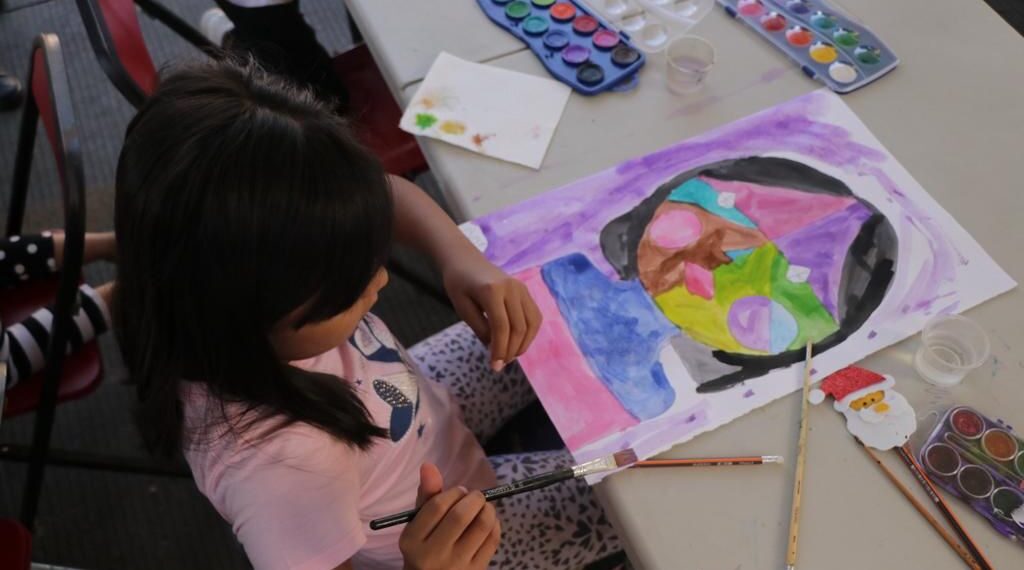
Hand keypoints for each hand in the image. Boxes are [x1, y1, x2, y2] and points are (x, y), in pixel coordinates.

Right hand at [399, 464, 500, 569]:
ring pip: (481, 526)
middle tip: (475, 497)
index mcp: (413, 540)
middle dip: (473, 498)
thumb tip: (428, 465)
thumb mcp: (418, 525)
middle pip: (460, 515)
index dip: (454, 492)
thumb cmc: (425, 548)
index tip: (460, 491)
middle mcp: (432, 555)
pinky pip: (493, 540)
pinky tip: (488, 523)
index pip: (437, 506)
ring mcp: (456, 566)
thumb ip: (426, 496)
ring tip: (483, 507)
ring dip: (487, 509)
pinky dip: (495, 525)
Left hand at [442, 255, 541, 371]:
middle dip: (511, 350)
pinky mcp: (525, 291)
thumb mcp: (463, 308)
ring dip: (523, 344)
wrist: (466, 261)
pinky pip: (534, 316)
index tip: (495, 366)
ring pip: (531, 323)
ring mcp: (521, 288)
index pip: (501, 327)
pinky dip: (529, 333)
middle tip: (500, 364)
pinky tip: (518, 343)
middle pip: (518, 327)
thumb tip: (496, 350)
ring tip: (509, 356)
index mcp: (492, 290)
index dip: (500, 349)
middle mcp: (511, 288)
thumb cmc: (459, 285)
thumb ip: (480, 329)